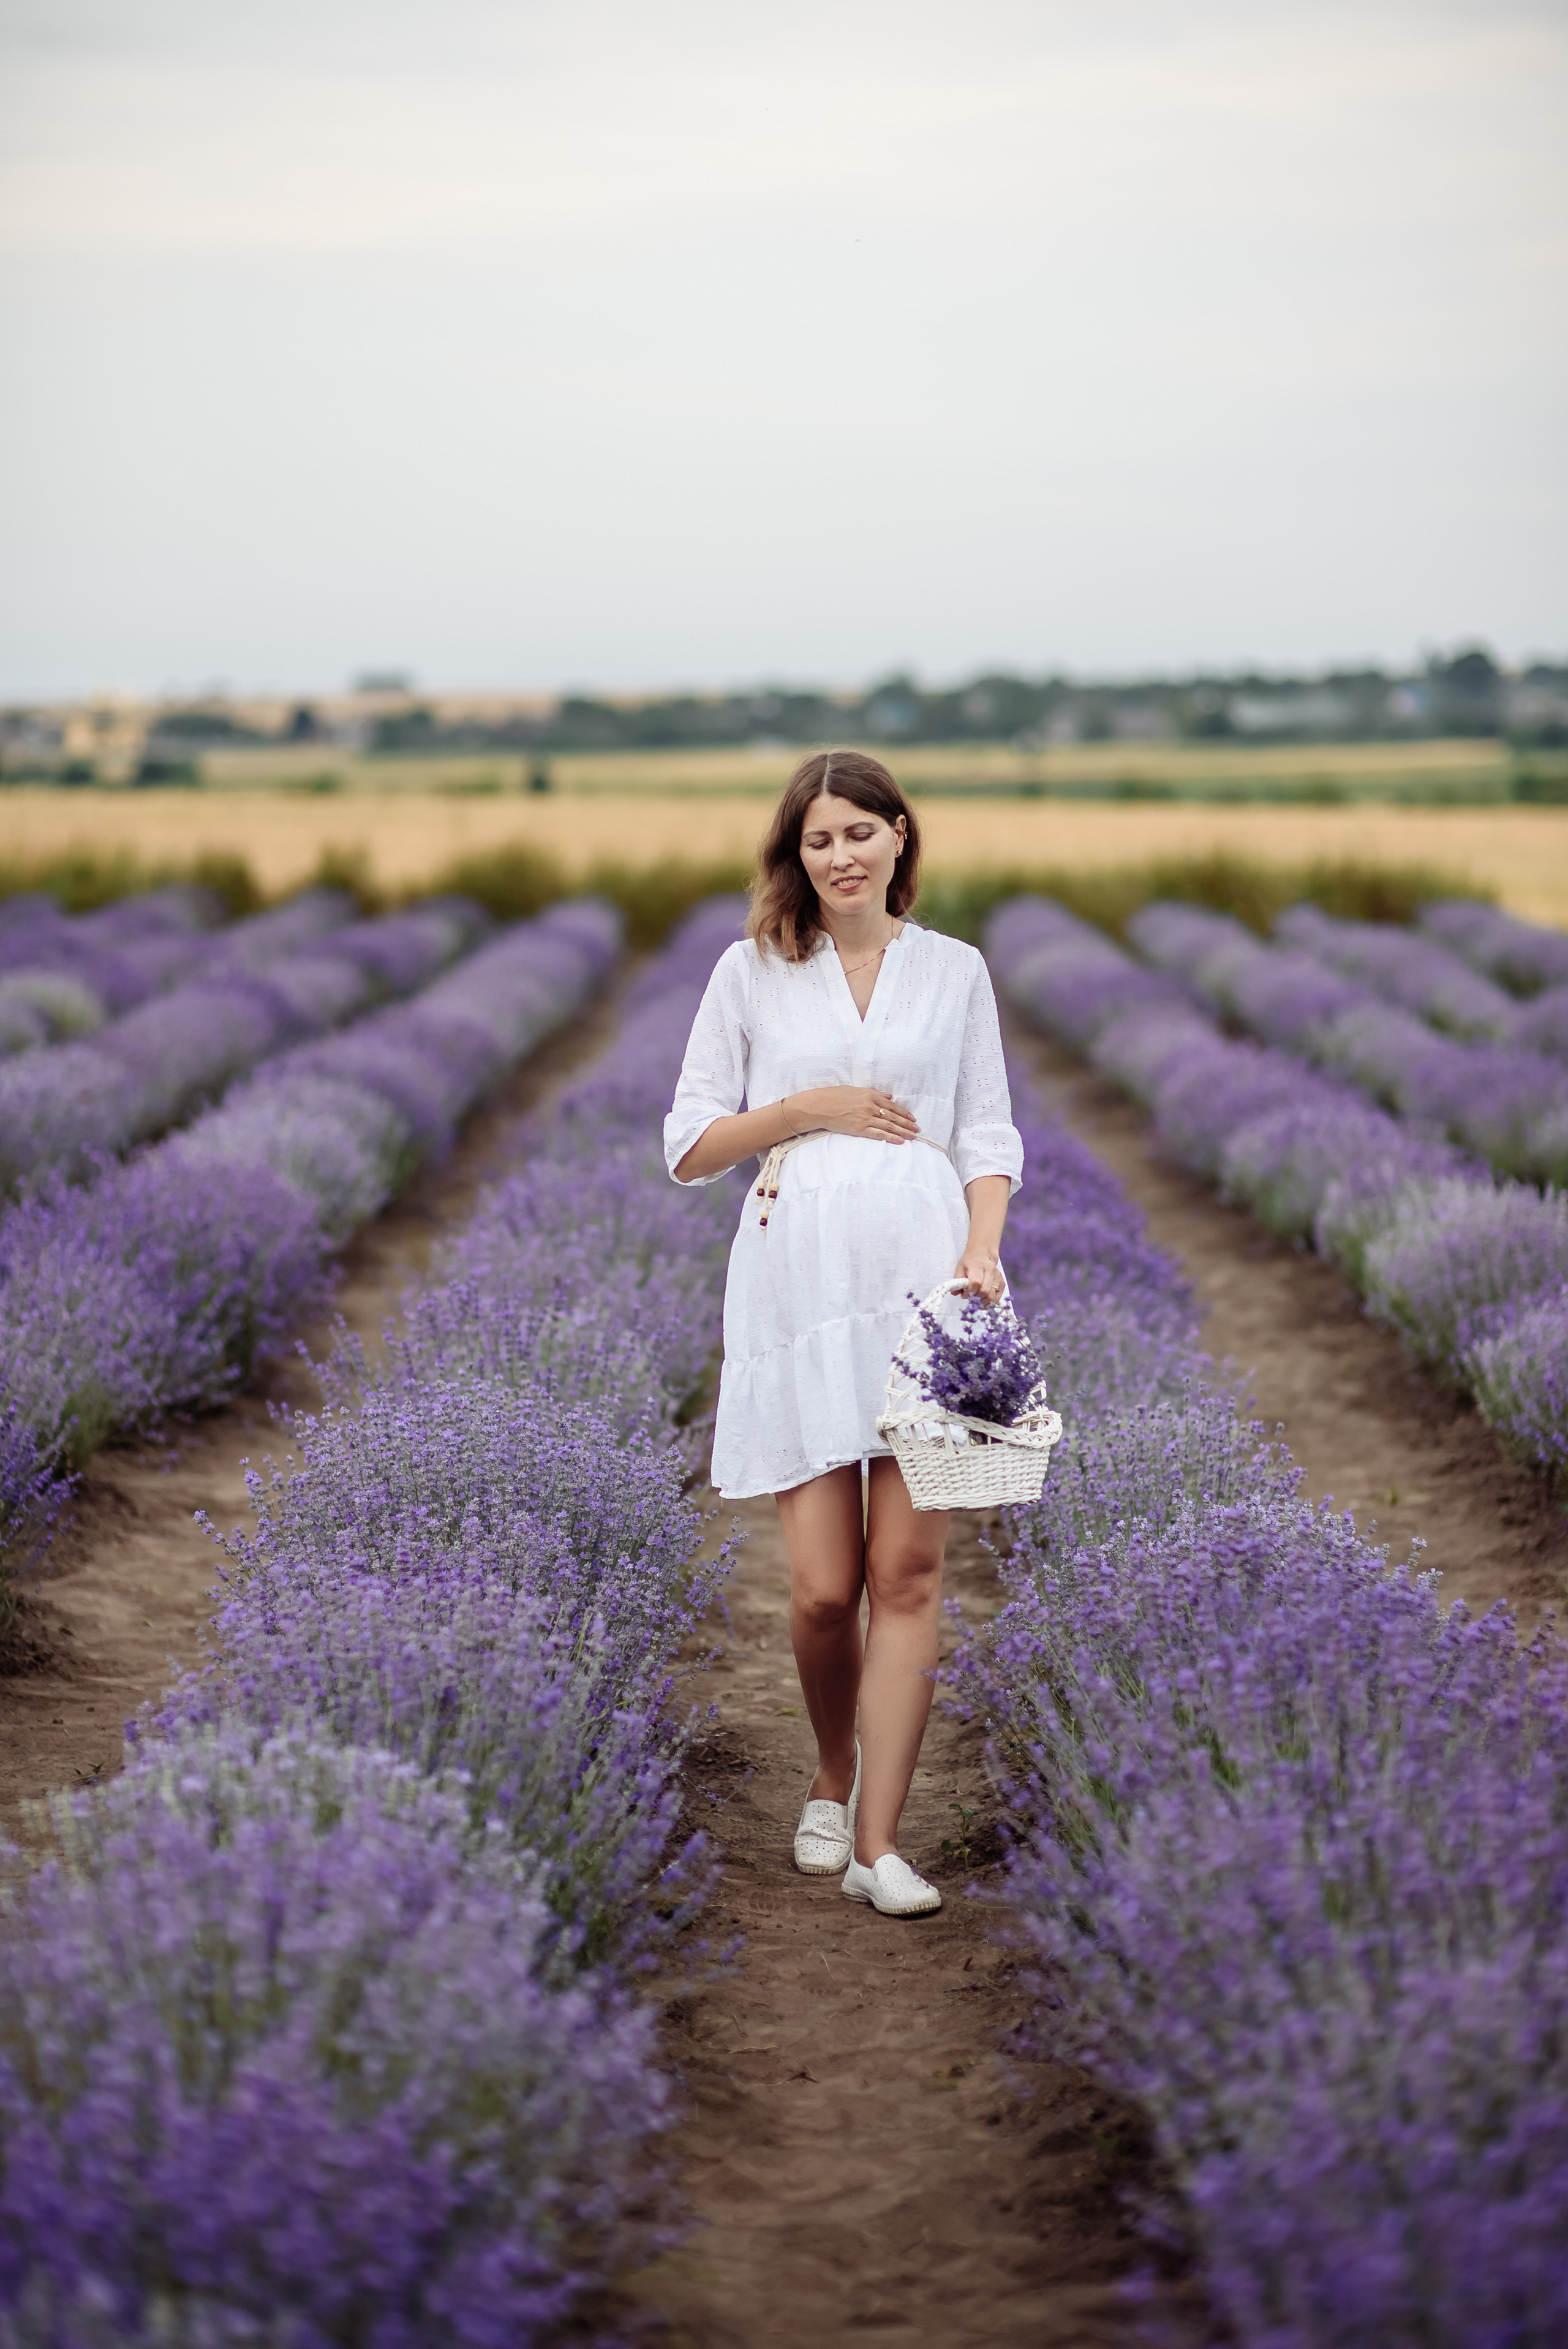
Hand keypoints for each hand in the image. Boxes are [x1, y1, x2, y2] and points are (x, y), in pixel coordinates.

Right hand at [787, 1086, 918, 1145]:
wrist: (819, 1106)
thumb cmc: (834, 1096)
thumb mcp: (855, 1090)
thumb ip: (874, 1093)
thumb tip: (889, 1096)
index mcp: (870, 1095)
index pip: (892, 1105)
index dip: (904, 1113)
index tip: (913, 1118)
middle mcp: (870, 1106)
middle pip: (894, 1116)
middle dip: (907, 1124)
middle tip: (918, 1129)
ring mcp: (865, 1118)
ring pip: (889, 1126)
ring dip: (903, 1132)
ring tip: (913, 1137)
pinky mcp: (859, 1129)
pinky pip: (879, 1134)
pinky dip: (891, 1138)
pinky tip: (900, 1141)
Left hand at [953, 1246, 1003, 1303]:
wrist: (983, 1254)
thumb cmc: (970, 1261)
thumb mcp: (960, 1268)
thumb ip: (957, 1281)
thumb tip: (954, 1293)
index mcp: (978, 1266)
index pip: (975, 1282)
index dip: (969, 1292)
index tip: (964, 1295)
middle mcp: (990, 1270)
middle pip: (984, 1290)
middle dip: (976, 1298)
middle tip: (970, 1298)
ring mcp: (997, 1276)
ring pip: (992, 1295)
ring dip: (983, 1301)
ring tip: (976, 1300)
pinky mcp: (1002, 1281)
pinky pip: (998, 1296)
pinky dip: (990, 1301)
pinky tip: (984, 1300)